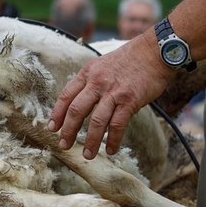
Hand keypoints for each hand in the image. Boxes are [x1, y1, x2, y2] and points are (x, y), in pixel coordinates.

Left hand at [48, 33, 174, 158]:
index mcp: (87, 73)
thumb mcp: (101, 65)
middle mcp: (97, 82)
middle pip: (76, 110)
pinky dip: (113, 140)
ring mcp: (113, 92)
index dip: (57, 114)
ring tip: (88, 155)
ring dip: (91, 141)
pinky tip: (111, 150)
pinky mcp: (130, 100)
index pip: (66, 96)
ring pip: (97, 121)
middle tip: (63, 145)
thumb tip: (79, 103)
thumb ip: (90, 82)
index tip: (51, 128)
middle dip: (68, 131)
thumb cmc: (128, 60)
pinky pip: (118, 125)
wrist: (153, 52)